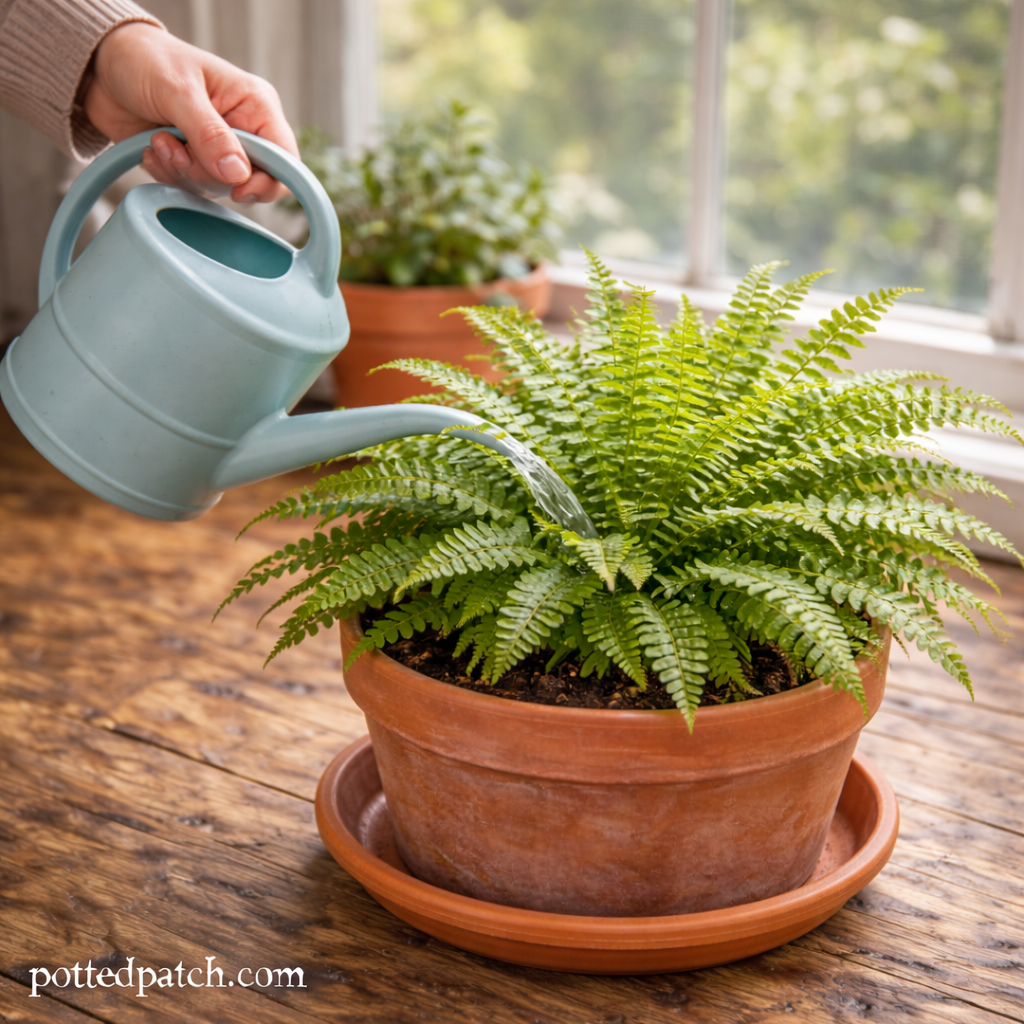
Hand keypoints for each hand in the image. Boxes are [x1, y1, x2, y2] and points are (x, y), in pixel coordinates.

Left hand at [83, 22, 298, 202]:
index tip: (238, 189)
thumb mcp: (178, 91)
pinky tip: (153, 147)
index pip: (284, 158)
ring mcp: (218, 150)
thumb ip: (209, 133)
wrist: (100, 67)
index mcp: (255, 105)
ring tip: (160, 140)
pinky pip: (192, 188)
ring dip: (182, 171)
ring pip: (218, 188)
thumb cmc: (144, 60)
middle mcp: (243, 130)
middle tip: (178, 149)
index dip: (269, 181)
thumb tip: (239, 175)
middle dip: (208, 173)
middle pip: (249, 180)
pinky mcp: (194, 163)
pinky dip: (168, 174)